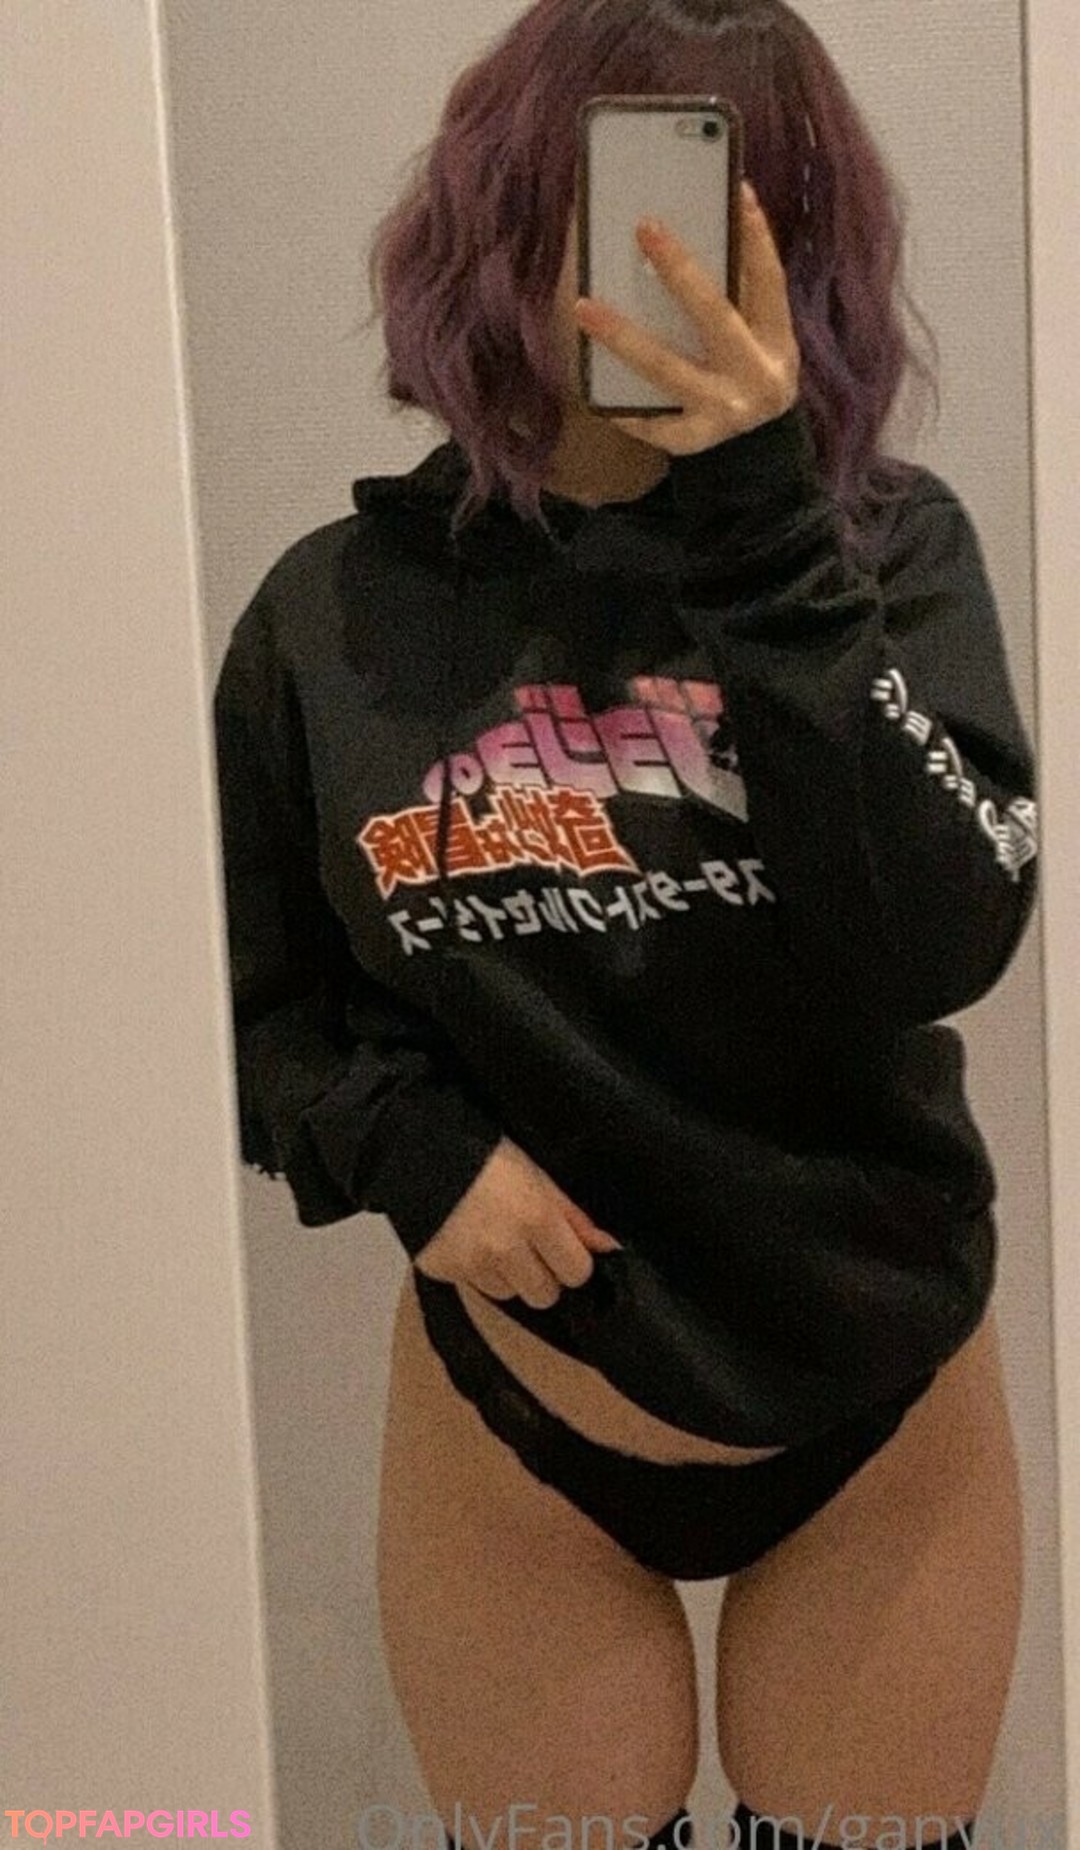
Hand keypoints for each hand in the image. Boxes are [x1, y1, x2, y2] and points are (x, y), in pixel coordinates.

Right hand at [412, 1135, 622, 1309]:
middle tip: (530, 1248)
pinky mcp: (442, 1272)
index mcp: (536, 1218)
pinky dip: (477, 1271)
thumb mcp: (536, 1172)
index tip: (561, 1246)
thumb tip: (609, 1246)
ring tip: (495, 1241)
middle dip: (542, 1276)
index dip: (572, 1260)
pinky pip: (474, 1286)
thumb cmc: (485, 1151)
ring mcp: (471, 1264)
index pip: (576, 1272)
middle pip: (544, 1295)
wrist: (415, 1148)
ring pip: (508, 1294)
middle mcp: (505, 1248)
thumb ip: (572, 1214)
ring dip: (508, 1275)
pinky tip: (468, 1241)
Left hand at [572, 180, 801, 457]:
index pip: (768, 282)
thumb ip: (737, 293)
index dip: (755, 238)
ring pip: (666, 369)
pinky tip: (591, 384)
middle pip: (714, 317)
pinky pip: (649, 420)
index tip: (738, 191)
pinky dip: (621, 401)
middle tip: (644, 227)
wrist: (760, 447)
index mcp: (777, 341)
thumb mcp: (760, 336)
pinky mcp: (694, 442)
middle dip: (679, 271)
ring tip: (584, 306)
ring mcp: (724, 412)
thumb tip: (697, 226)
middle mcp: (755, 376)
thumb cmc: (747, 371)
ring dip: (623, 336)